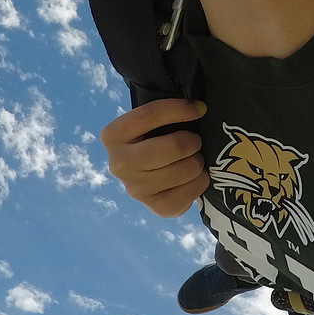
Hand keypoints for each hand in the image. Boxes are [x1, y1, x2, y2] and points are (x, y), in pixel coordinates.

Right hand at [100, 98, 209, 216]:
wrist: (147, 176)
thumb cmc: (152, 140)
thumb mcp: (148, 123)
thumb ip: (163, 113)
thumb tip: (199, 107)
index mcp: (112, 135)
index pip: (149, 115)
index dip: (179, 109)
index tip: (199, 109)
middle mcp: (119, 164)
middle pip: (173, 147)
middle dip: (193, 141)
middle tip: (195, 142)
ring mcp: (136, 189)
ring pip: (186, 169)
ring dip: (198, 162)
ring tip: (193, 160)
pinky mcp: (155, 207)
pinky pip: (191, 192)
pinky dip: (200, 182)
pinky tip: (193, 178)